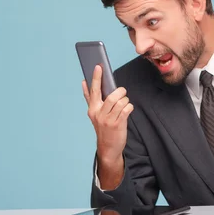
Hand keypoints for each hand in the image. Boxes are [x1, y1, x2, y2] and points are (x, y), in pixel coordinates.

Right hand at [83, 65, 133, 188]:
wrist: (108, 147)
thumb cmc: (103, 127)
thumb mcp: (95, 113)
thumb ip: (90, 98)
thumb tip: (84, 82)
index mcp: (92, 109)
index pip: (93, 90)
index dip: (96, 78)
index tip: (98, 66)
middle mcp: (99, 114)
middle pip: (111, 96)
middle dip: (119, 91)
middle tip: (121, 92)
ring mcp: (108, 120)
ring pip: (121, 102)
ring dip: (125, 100)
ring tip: (124, 104)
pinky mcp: (118, 124)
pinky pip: (127, 109)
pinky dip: (129, 107)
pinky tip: (127, 110)